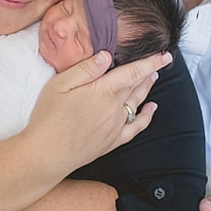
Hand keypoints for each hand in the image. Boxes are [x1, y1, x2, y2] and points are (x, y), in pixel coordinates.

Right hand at [25, 50, 170, 170]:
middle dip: (149, 73)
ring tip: (153, 78)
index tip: (164, 55)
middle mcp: (114, 108)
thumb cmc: (49, 117)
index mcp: (103, 91)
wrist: (46, 154)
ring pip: (137, 103)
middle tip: (158, 63)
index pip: (133, 72)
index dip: (151, 62)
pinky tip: (151, 109)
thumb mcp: (60, 85)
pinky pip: (136, 127)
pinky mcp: (112, 141)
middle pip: (137, 87)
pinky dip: (146, 117)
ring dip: (147, 90)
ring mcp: (115, 126)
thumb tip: (107, 55)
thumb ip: (86, 69)